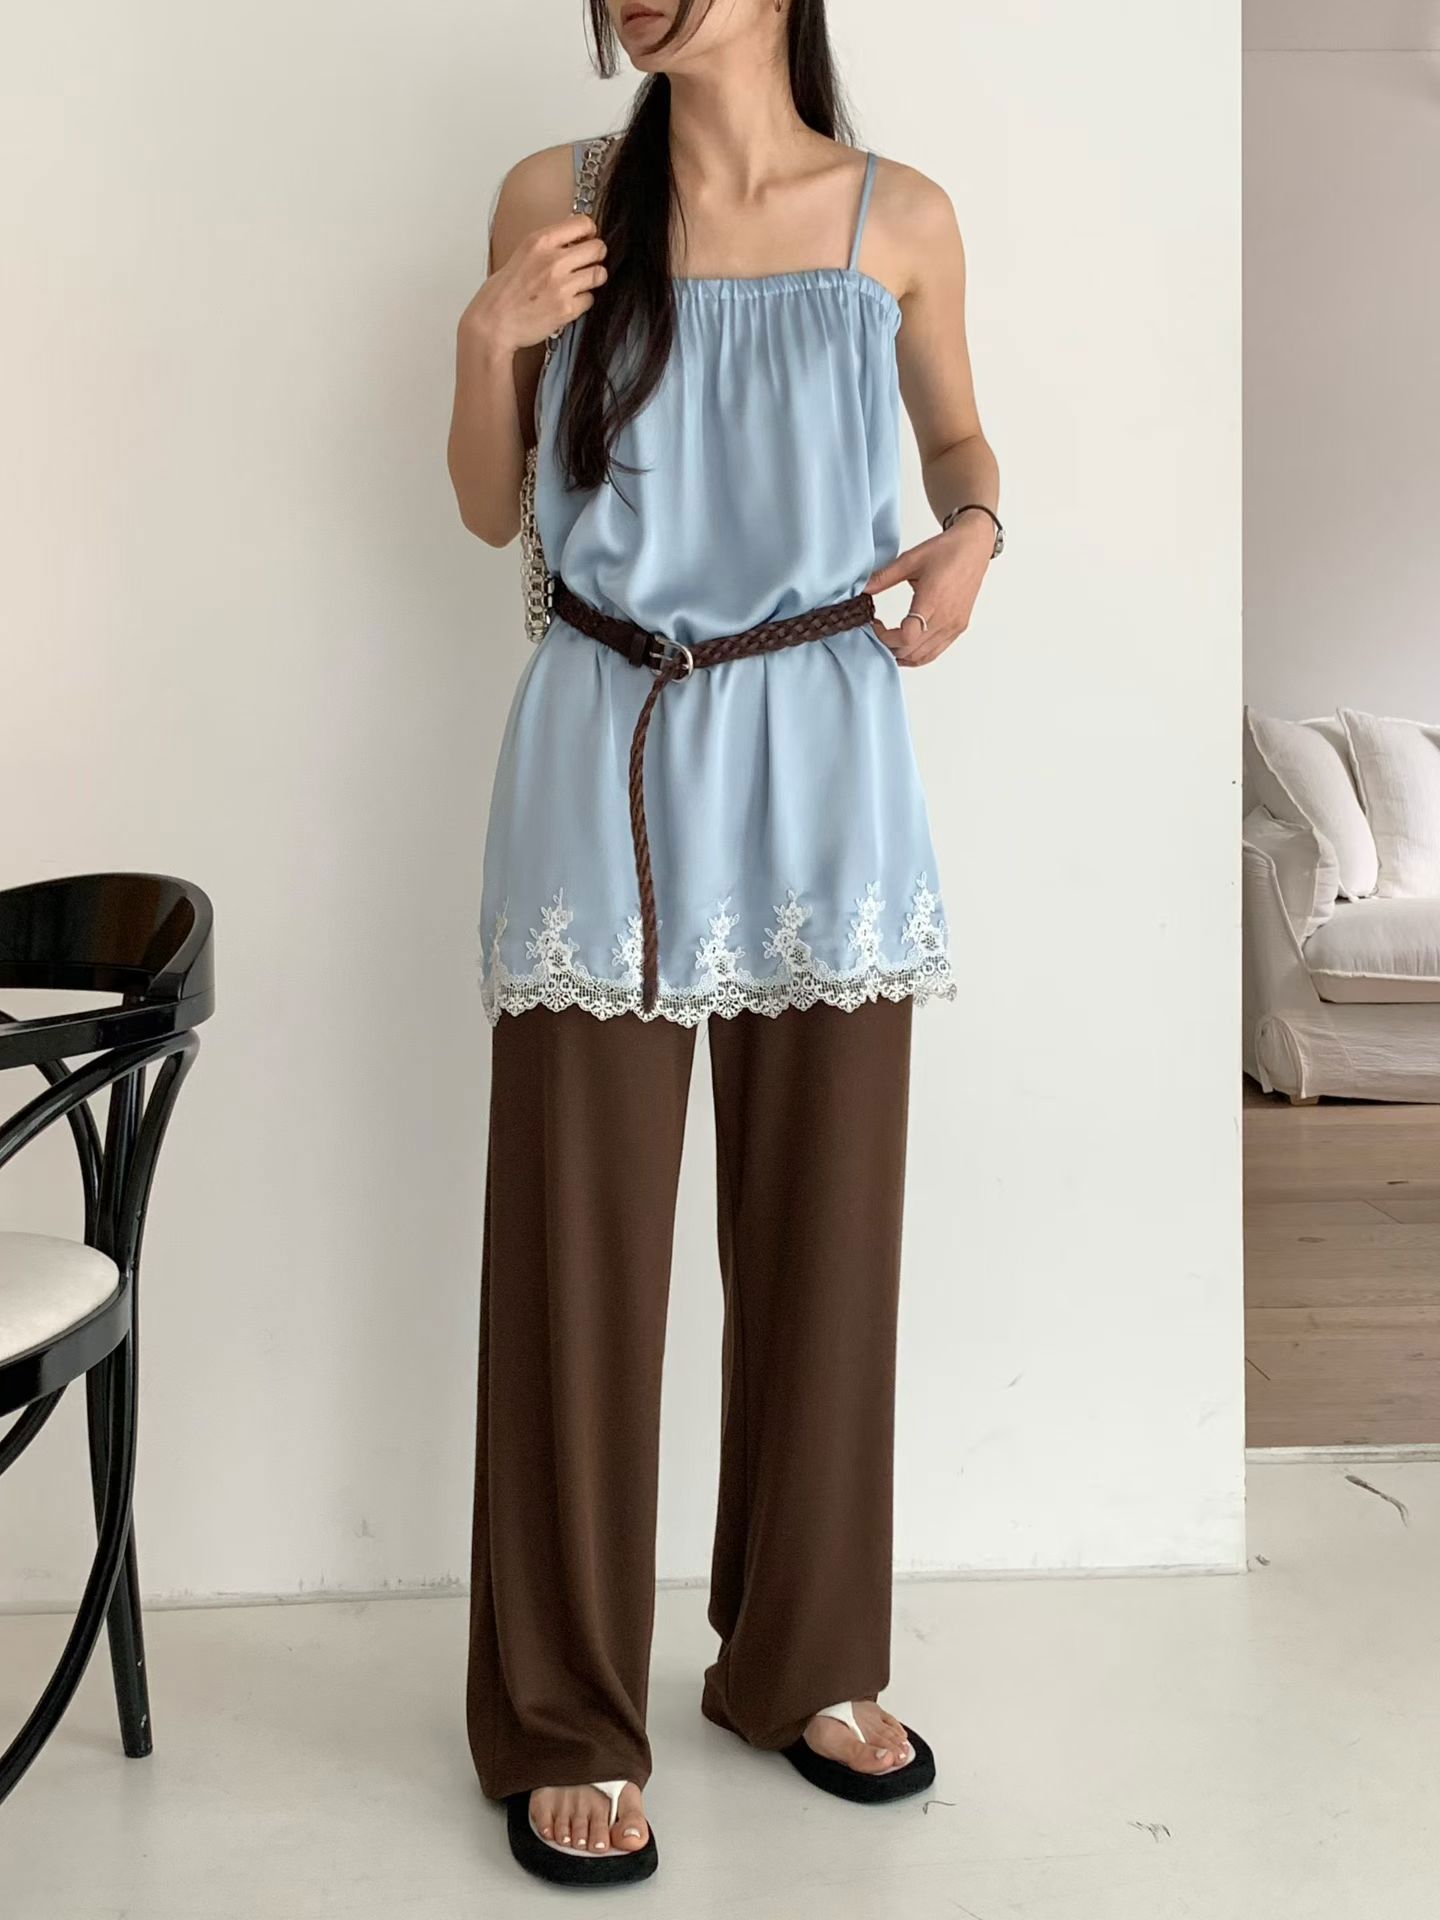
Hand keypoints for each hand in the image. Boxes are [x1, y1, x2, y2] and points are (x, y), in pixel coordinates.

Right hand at [459, 215, 607, 355]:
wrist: (493, 323)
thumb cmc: (502, 292)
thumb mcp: (522, 254)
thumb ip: (548, 245)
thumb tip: (574, 239)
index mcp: (540, 241)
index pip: (584, 223)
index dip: (589, 233)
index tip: (586, 240)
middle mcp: (553, 260)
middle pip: (599, 248)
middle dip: (596, 256)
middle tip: (587, 263)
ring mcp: (562, 285)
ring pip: (599, 274)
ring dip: (592, 279)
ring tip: (578, 284)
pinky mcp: (567, 308)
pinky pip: (590, 299)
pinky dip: (582, 302)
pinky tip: (567, 302)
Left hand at [865, 513, 993, 666]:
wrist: (974, 547)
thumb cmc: (946, 550)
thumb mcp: (910, 559)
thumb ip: (884, 577)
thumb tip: (862, 589)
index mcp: (933, 600)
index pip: (906, 637)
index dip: (885, 637)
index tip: (875, 624)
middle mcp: (946, 618)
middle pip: (911, 651)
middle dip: (889, 646)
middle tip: (878, 632)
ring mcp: (954, 626)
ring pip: (922, 657)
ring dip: (902, 653)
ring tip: (889, 639)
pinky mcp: (958, 627)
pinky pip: (935, 652)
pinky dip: (917, 654)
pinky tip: (906, 643)